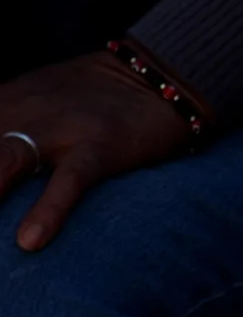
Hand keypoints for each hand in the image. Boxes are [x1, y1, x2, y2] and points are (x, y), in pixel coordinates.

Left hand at [0, 48, 192, 250]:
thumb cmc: (87, 99)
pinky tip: (31, 241)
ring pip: (3, 163)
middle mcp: (17, 112)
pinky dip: (48, 210)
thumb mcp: (27, 101)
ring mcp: (59, 130)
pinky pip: (70, 181)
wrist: (153, 76)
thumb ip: (0, 127)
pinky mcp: (99, 146)